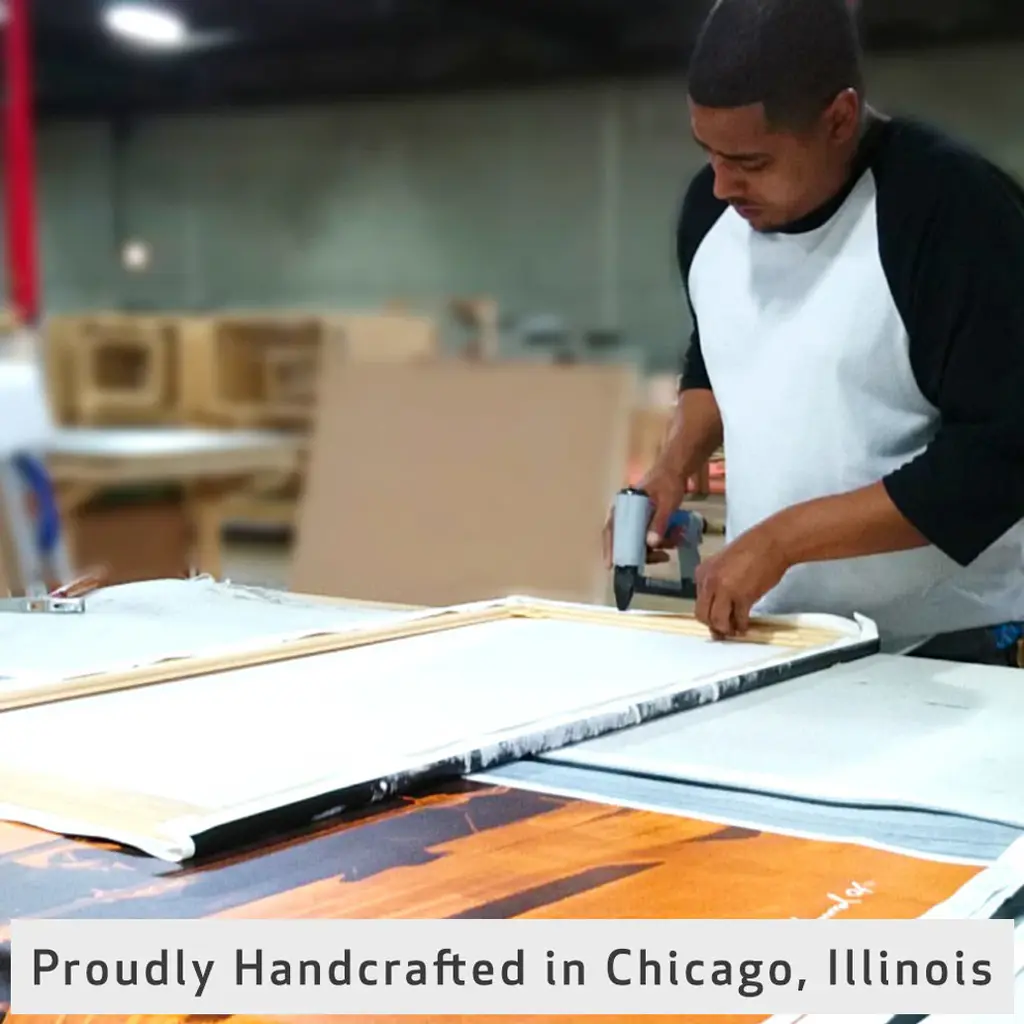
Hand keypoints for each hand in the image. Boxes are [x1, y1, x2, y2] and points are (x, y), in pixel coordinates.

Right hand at [603, 464, 688, 568]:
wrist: (676, 470)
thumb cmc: (668, 483)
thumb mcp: (666, 503)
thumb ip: (658, 522)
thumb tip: (651, 544)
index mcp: (623, 507)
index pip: (611, 529)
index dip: (609, 548)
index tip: (610, 564)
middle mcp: (626, 514)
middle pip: (626, 539)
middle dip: (642, 553)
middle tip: (661, 558)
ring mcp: (636, 518)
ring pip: (639, 540)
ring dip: (655, 548)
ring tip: (672, 546)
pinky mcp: (646, 520)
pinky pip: (649, 536)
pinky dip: (659, 541)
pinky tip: (673, 541)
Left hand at [694, 523, 790, 638]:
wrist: (771, 543)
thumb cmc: (751, 550)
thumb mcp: (723, 563)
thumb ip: (717, 581)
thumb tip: (718, 602)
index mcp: (703, 573)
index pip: (698, 601)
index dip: (707, 613)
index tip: (715, 619)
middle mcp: (710, 582)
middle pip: (703, 614)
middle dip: (713, 625)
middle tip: (723, 630)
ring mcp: (725, 590)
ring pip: (717, 620)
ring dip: (726, 629)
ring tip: (734, 631)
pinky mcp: (743, 597)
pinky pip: (738, 619)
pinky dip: (741, 626)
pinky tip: (745, 626)